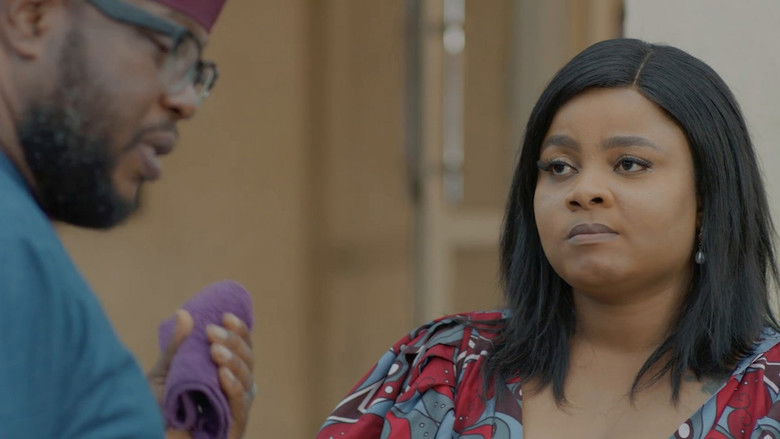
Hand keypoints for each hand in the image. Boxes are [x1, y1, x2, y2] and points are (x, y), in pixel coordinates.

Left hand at [148, 310, 255, 438]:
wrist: (146, 437)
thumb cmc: (155, 412)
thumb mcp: (164, 374)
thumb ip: (177, 347)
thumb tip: (184, 313)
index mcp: (225, 376)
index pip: (242, 350)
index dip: (239, 332)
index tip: (225, 316)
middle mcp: (235, 391)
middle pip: (248, 361)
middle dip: (234, 342)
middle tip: (212, 331)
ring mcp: (236, 409)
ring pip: (248, 379)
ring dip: (234, 361)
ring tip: (215, 350)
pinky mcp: (235, 427)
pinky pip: (240, 404)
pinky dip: (234, 387)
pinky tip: (223, 374)